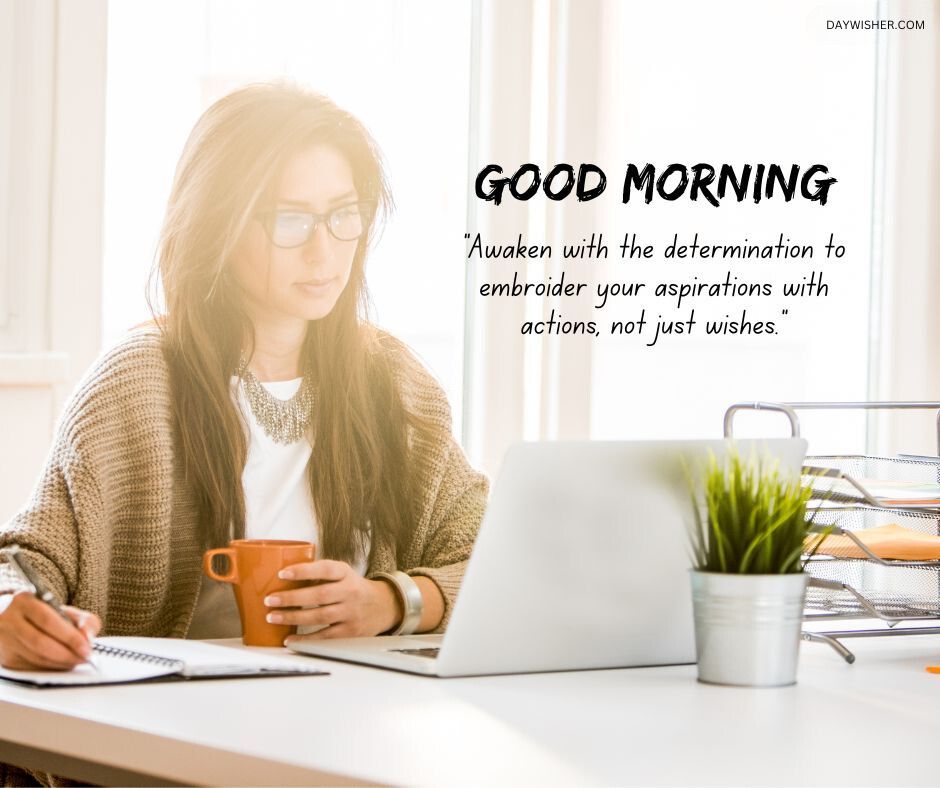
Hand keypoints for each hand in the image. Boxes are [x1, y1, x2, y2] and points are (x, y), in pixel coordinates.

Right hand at [0, 591, 100, 670]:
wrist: (12, 619)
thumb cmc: (43, 614)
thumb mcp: (63, 610)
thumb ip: (82, 620)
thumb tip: (88, 638)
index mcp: (25, 602)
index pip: (48, 620)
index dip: (69, 637)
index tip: (87, 648)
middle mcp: (10, 621)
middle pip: (40, 642)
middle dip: (67, 654)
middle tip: (85, 658)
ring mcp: (5, 641)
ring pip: (35, 658)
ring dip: (60, 663)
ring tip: (77, 661)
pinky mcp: (5, 658)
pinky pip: (31, 667)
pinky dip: (50, 668)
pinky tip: (62, 664)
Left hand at [266, 560, 401, 641]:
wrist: (382, 606)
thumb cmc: (353, 588)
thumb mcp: (342, 574)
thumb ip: (320, 574)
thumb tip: (283, 577)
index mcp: (345, 573)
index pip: (325, 569)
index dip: (304, 570)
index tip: (282, 573)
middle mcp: (350, 591)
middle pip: (320, 595)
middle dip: (292, 598)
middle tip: (270, 599)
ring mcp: (351, 612)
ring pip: (320, 616)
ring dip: (294, 617)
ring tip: (273, 617)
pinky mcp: (350, 631)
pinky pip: (325, 636)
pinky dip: (306, 639)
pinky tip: (290, 639)